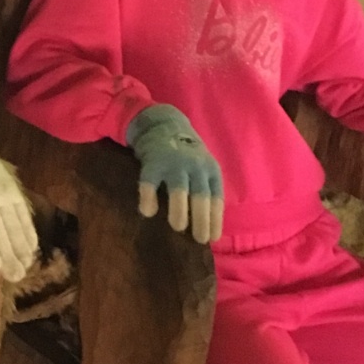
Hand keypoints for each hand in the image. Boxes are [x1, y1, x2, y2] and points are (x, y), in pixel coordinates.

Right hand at [126, 104, 223, 243]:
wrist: (163, 124)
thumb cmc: (185, 155)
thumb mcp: (202, 168)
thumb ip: (204, 190)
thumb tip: (205, 227)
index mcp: (210, 170)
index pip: (216, 198)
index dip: (215, 219)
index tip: (213, 238)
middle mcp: (195, 166)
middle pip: (201, 195)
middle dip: (201, 219)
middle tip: (199, 239)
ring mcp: (174, 163)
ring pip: (179, 189)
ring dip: (179, 209)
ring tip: (178, 227)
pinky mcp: (153, 161)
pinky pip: (150, 182)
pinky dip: (148, 197)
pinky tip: (148, 212)